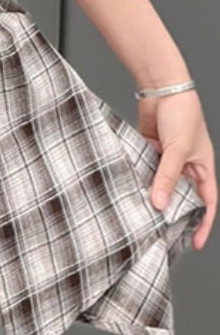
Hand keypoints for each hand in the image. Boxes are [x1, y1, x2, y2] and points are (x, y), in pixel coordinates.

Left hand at [137, 89, 215, 249]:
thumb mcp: (177, 150)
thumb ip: (167, 177)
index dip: (203, 224)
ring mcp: (166, 162)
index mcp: (203, 168)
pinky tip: (128, 195)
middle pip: (181, 198)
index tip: (195, 243)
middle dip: (173, 215)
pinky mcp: (149, 155)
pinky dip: (138, 184)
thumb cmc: (182, 114)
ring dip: (152, 200)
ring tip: (140, 220)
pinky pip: (145, 174)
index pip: (207, 203)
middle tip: (160, 236)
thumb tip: (159, 204)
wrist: (162, 90)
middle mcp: (185, 167)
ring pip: (160, 188)